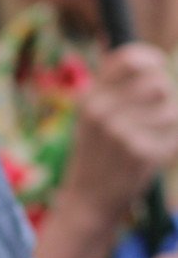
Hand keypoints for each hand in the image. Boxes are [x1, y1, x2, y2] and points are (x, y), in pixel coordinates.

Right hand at [63, 43, 177, 218]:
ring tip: (152, 136)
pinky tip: (154, 152)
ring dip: (170, 121)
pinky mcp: (140, 153)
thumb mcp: (92, 116)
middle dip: (165, 95)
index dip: (151, 60)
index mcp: (89, 97)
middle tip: (155, 112)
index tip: (157, 66)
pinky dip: (172, 142)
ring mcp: (120, 132)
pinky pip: (175, 134)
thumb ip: (114, 87)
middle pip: (158, 83)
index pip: (129, 60)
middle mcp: (101, 111)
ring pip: (171, 109)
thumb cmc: (97, 152)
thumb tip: (153, 61)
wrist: (89, 197)